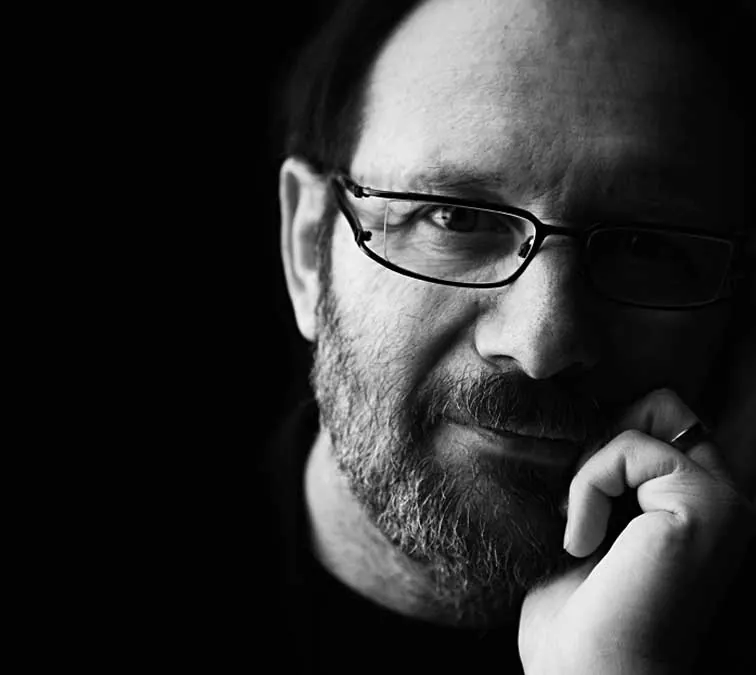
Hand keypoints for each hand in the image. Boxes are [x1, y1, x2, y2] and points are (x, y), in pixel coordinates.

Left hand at [518, 389, 755, 674]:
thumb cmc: (579, 610)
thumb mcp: (592, 519)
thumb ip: (609, 467)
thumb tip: (589, 409)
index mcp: (699, 504)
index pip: (661, 417)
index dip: (607, 436)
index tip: (577, 493)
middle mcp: (726, 499)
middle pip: (662, 403)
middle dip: (603, 438)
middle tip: (580, 504)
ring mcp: (725, 501)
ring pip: (647, 416)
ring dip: (591, 467)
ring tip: (581, 529)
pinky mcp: (708, 506)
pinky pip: (629, 447)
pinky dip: (587, 487)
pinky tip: (582, 544)